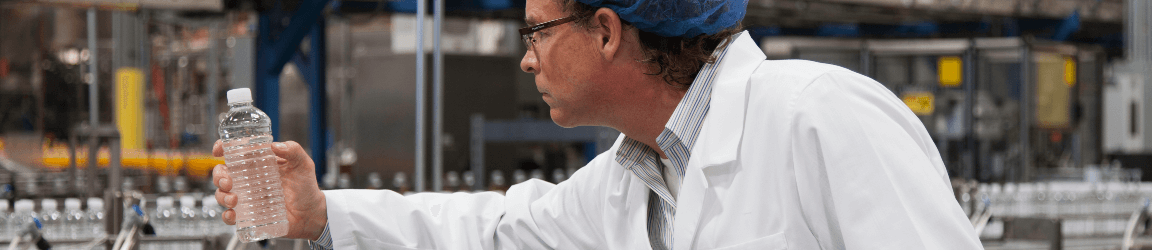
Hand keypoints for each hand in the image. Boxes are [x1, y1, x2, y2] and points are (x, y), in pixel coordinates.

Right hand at [212, 140, 327, 240]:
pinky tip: (233, 214)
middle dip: (219, 176)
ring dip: (222, 196)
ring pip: (222, 194)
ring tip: (234, 200)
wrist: (312, 214)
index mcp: (259, 163)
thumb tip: (276, 145)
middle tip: (229, 183)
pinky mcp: (249, 214)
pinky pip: (230, 215)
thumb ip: (293, 151)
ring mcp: (248, 197)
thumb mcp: (303, 165)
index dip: (223, 148)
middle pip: (223, 173)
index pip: (236, 152)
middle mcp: (250, 179)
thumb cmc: (307, 187)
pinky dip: (227, 216)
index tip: (218, 151)